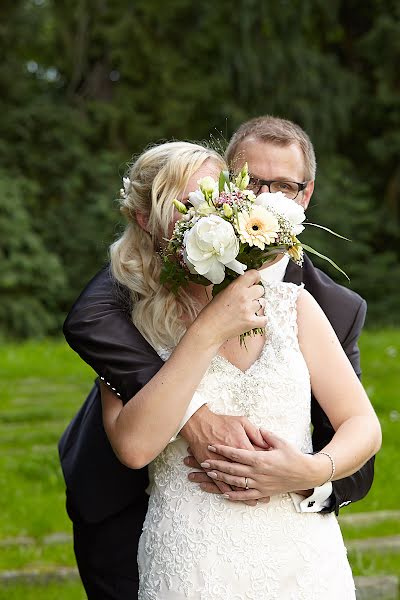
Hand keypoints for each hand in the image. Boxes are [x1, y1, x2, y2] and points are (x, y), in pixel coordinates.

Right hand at [181, 406, 269, 505]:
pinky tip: (233, 497)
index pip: (258, 459)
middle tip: (269, 494)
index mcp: (243, 446)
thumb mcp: (242, 422)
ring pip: (236, 483)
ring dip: (245, 494)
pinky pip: (220, 484)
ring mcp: (222, 465)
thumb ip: (255, 433)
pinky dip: (228, 492)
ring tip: (255, 502)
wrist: (200, 423)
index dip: (266, 467)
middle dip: (259, 485)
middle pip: (249, 475)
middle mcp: (234, 459)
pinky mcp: (212, 469)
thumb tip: (265, 443)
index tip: (275, 475)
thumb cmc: (221, 421)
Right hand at [193, 270, 267, 345]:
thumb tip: (248, 285)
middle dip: (256, 294)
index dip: (255, 278)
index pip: (254, 274)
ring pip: (263, 303)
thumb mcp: (222, 293)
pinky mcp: (251, 322)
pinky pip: (264, 319)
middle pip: (261, 289)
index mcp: (236, 287)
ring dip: (257, 306)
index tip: (254, 282)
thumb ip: (236, 287)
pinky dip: (261, 320)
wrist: (209, 329)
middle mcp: (244, 296)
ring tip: (247, 311)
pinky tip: (254, 319)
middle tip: (248, 299)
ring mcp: (248, 310)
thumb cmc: (212, 312)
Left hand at [201, 428, 317, 500]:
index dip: (222, 450)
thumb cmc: (293, 456)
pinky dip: (234, 496)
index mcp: (260, 458)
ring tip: (209, 474)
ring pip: (236, 482)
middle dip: (216, 465)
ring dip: (221, 478)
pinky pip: (246, 496)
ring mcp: (260, 484)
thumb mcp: (280, 442)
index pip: (236, 453)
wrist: (306, 473)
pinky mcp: (263, 493)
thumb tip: (257, 429)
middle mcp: (257, 472)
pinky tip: (224, 494)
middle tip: (203, 461)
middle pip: (232, 468)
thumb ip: (266, 435)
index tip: (211, 446)